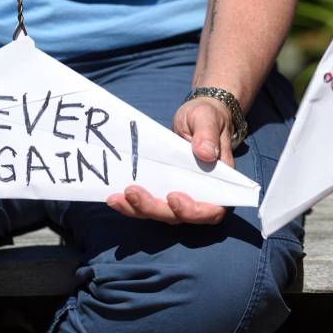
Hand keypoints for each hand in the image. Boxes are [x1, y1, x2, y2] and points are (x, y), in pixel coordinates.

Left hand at [106, 97, 233, 224]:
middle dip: (155, 208)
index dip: (194, 211)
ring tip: (117, 198)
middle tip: (132, 192)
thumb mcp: (208, 118)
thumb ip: (208, 134)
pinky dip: (131, 204)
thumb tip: (205, 153)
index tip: (174, 197)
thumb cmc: (207, 116)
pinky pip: (148, 203)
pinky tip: (114, 197)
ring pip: (161, 213)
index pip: (212, 210)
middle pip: (179, 215)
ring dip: (138, 210)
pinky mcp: (163, 189)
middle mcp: (199, 194)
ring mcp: (180, 194)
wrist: (196, 116)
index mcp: (218, 182)